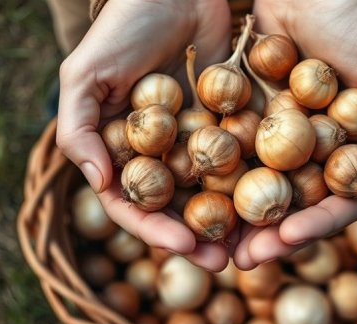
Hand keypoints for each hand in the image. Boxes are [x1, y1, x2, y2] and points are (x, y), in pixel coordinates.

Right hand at [56, 0, 232, 270]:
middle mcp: (160, 150)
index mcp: (122, 148)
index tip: (184, 248)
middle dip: (199, 237)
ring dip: (233, 220)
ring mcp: (197, 136)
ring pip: (214, 188)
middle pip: (177, 205)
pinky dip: (258, 179)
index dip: (153, 229)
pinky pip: (246, 154)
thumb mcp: (86, 74)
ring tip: (255, 246)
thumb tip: (99, 184)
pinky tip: (278, 201)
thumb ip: (78, 130)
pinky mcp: (232, 117)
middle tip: (225, 263)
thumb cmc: (124, 26)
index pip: (133, 201)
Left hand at [232, 0, 356, 268]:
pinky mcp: (244, 121)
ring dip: (239, 222)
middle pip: (294, 207)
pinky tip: (194, 201)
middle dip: (272, 236)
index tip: (291, 237)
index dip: (318, 224)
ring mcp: (276, 142)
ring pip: (257, 192)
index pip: (338, 202)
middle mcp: (312, 156)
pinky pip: (229, 156)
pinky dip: (214, 181)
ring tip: (216, 246)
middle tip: (247, 259)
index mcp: (349, 154)